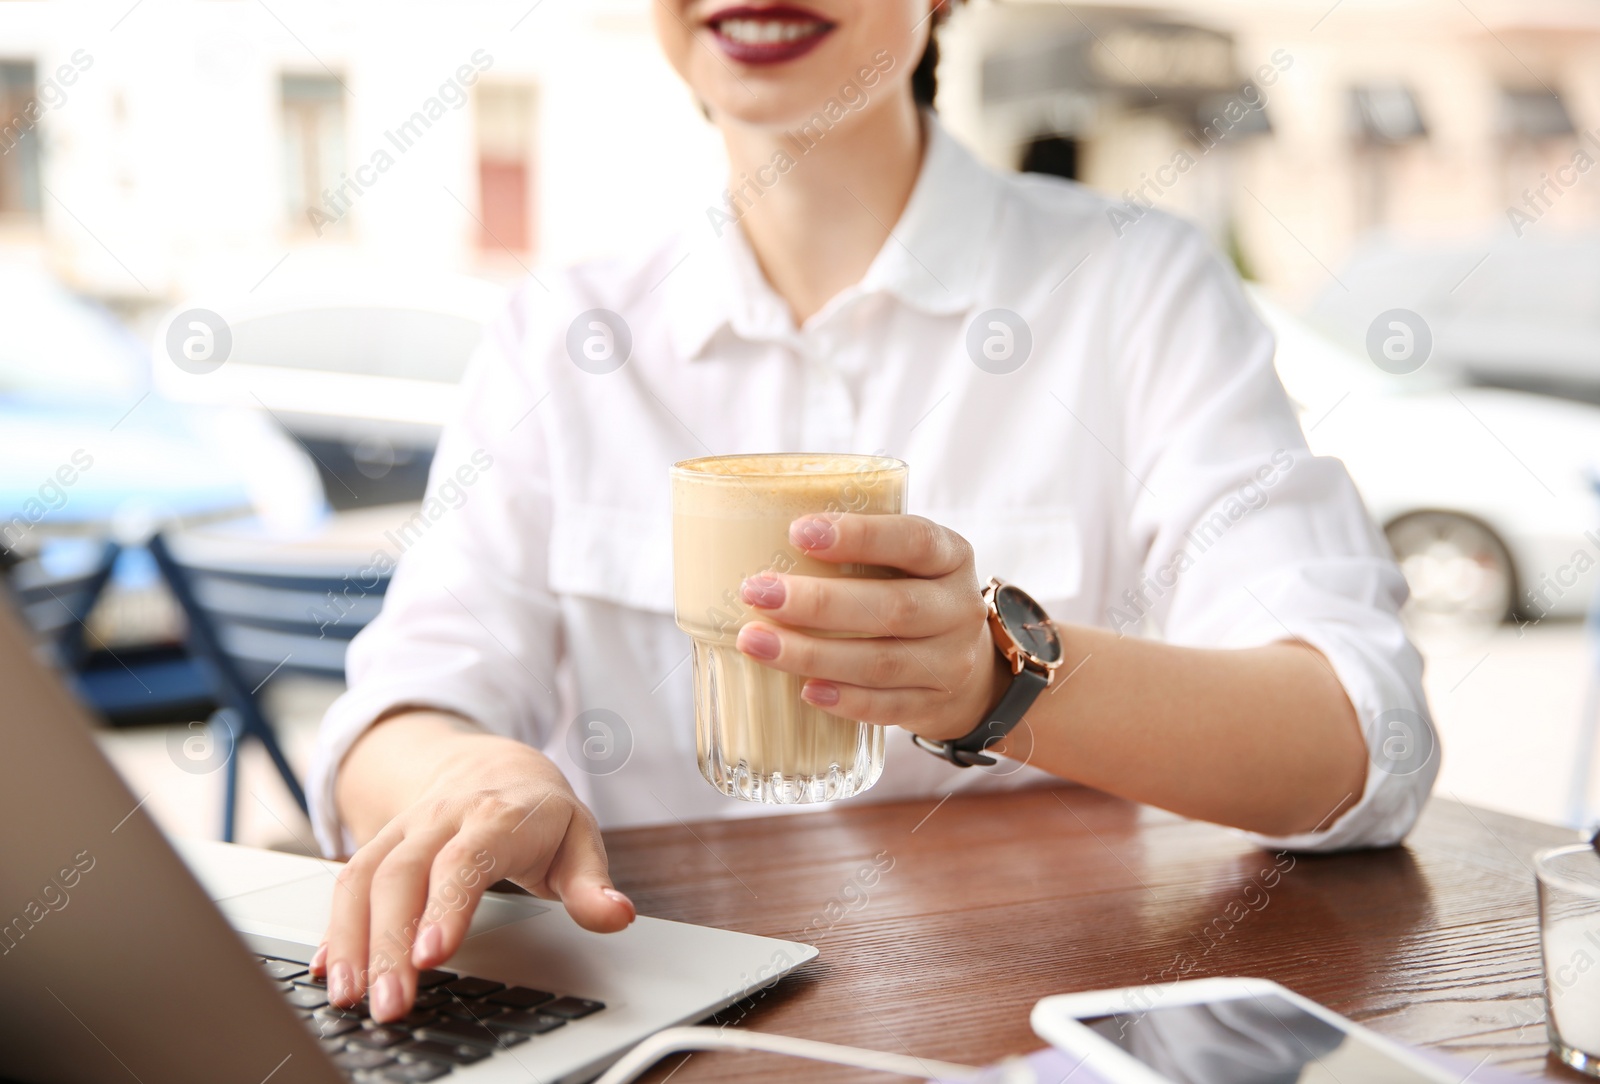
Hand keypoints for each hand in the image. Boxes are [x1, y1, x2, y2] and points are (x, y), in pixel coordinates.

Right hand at [311, 722, 633, 1022]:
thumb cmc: (538, 813)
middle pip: (403, 874)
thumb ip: (591, 884)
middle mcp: (441, 818)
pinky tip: (329, 970)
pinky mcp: (379, 845)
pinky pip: (345, 882)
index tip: (434, 955)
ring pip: (363, 877)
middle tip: (392, 1002)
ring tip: (350, 996)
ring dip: (351, 939)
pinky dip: (333, 928)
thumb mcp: (579, 839)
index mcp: (497, 816)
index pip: (466, 859)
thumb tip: (617, 915)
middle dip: (390, 942)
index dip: (446, 905)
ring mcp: (405, 830)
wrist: (493, 764)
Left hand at [733, 513, 1005, 741]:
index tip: (798, 532)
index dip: (859, 536)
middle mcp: (959, 608)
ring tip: (756, 642)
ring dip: (813, 654)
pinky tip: (805, 689)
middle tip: (757, 592)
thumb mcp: (901, 559)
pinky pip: (887, 706)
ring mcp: (951, 662)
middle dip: (818, 602)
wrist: (963, 659)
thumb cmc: (908, 591)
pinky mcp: (934, 705)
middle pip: (892, 608)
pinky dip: (844, 700)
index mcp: (951, 556)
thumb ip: (853, 547)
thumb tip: (757, 532)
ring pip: (881, 663)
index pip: (913, 540)